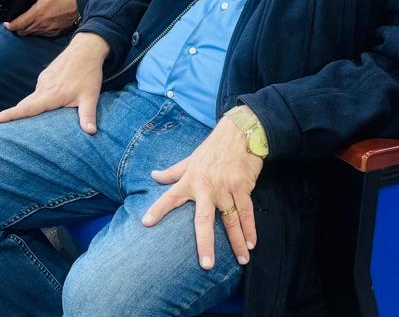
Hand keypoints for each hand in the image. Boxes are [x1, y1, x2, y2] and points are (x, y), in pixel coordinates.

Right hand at [0, 32, 108, 132]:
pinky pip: (39, 91)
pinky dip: (38, 99)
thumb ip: (88, 115)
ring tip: (29, 121)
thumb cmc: (88, 73)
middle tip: (1, 126)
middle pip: (24, 105)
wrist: (87, 48)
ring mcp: (43, 79)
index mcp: (50, 95)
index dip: (9, 115)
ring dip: (30, 108)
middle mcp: (43, 87)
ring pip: (33, 98)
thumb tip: (91, 132)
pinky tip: (46, 104)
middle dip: (13, 115)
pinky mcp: (46, 75)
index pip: (26, 108)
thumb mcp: (90, 96)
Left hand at [4, 0, 78, 36]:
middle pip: (23, 31)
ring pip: (32, 34)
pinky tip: (39, 23)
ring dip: (27, 29)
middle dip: (17, 27)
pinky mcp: (55, 32)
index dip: (10, 25)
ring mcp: (49, 30)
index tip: (7, 23)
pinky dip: (37, 30)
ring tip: (26, 21)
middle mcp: (41, 24)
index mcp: (37, 13)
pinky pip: (42, 34)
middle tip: (15, 21)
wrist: (81, 3)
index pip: (18, 24)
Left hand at [143, 113, 263, 269]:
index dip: (158, 209)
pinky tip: (252, 243)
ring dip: (237, 241)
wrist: (238, 133)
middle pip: (203, 219)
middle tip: (206, 264)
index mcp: (190, 180)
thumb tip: (153, 176)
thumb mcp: (190, 159)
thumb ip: (172, 172)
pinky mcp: (242, 187)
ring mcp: (225, 188)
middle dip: (205, 242)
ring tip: (242, 260)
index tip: (146, 223)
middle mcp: (206, 187)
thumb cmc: (212, 148)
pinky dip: (250, 228)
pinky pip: (246, 212)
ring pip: (230, 220)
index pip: (170, 196)